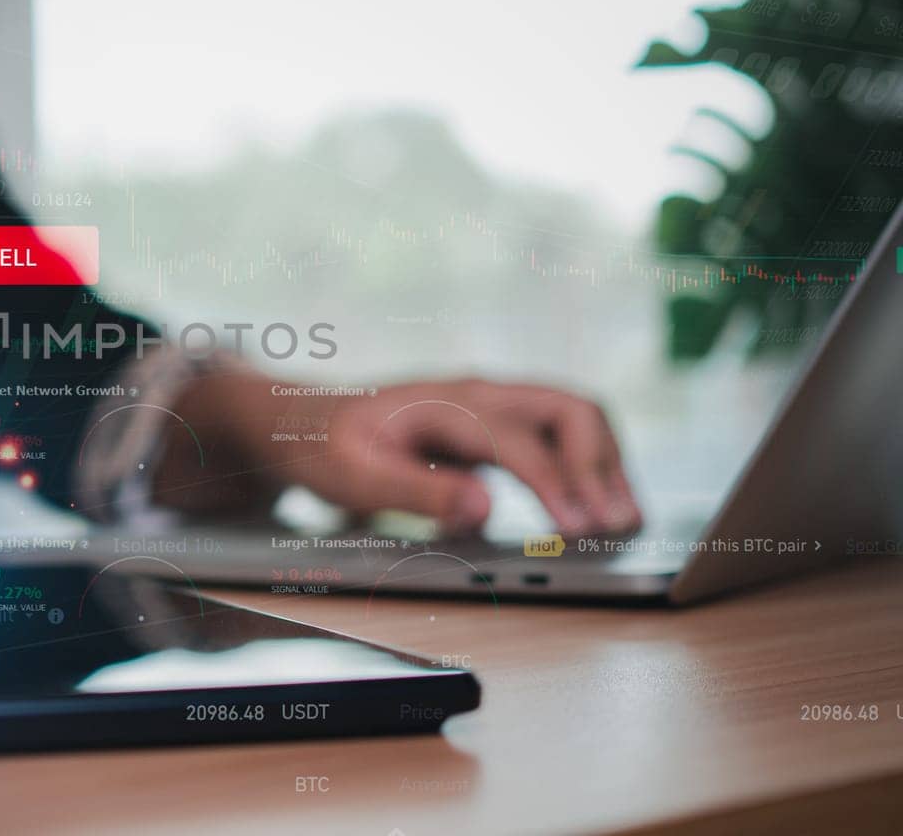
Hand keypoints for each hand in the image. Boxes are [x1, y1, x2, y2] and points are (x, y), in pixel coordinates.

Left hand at [156, 369, 639, 534]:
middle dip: (601, 464)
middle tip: (617, 523)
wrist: (300, 421)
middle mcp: (479, 394)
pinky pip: (554, 435)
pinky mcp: (492, 427)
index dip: (557, 484)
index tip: (581, 529)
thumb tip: (483, 509)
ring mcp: (489, 407)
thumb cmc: (324, 448)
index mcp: (448, 402)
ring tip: (623, 518)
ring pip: (572, 418)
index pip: (521, 440)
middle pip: (568, 410)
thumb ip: (418, 493)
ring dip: (604, 463)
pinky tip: (592, 506)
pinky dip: (584, 465)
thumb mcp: (354, 477)